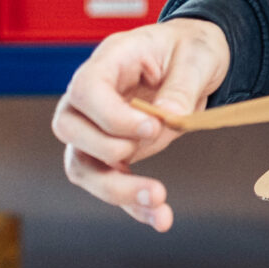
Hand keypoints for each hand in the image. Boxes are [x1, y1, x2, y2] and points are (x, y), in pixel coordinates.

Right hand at [54, 17, 230, 231]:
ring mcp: (96, 127)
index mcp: (111, 60)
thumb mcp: (198, 56)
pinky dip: (132, 204)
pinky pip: (110, 182)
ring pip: (82, 165)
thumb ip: (183, 85)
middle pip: (70, 129)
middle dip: (106, 150)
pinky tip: (159, 218)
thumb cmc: (192, 49)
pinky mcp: (111, 153)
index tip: (150, 127)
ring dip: (116, 189)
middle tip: (152, 144)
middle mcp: (92, 96)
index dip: (110, 115)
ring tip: (158, 203)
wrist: (196, 61)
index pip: (86, 89)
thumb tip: (169, 118)